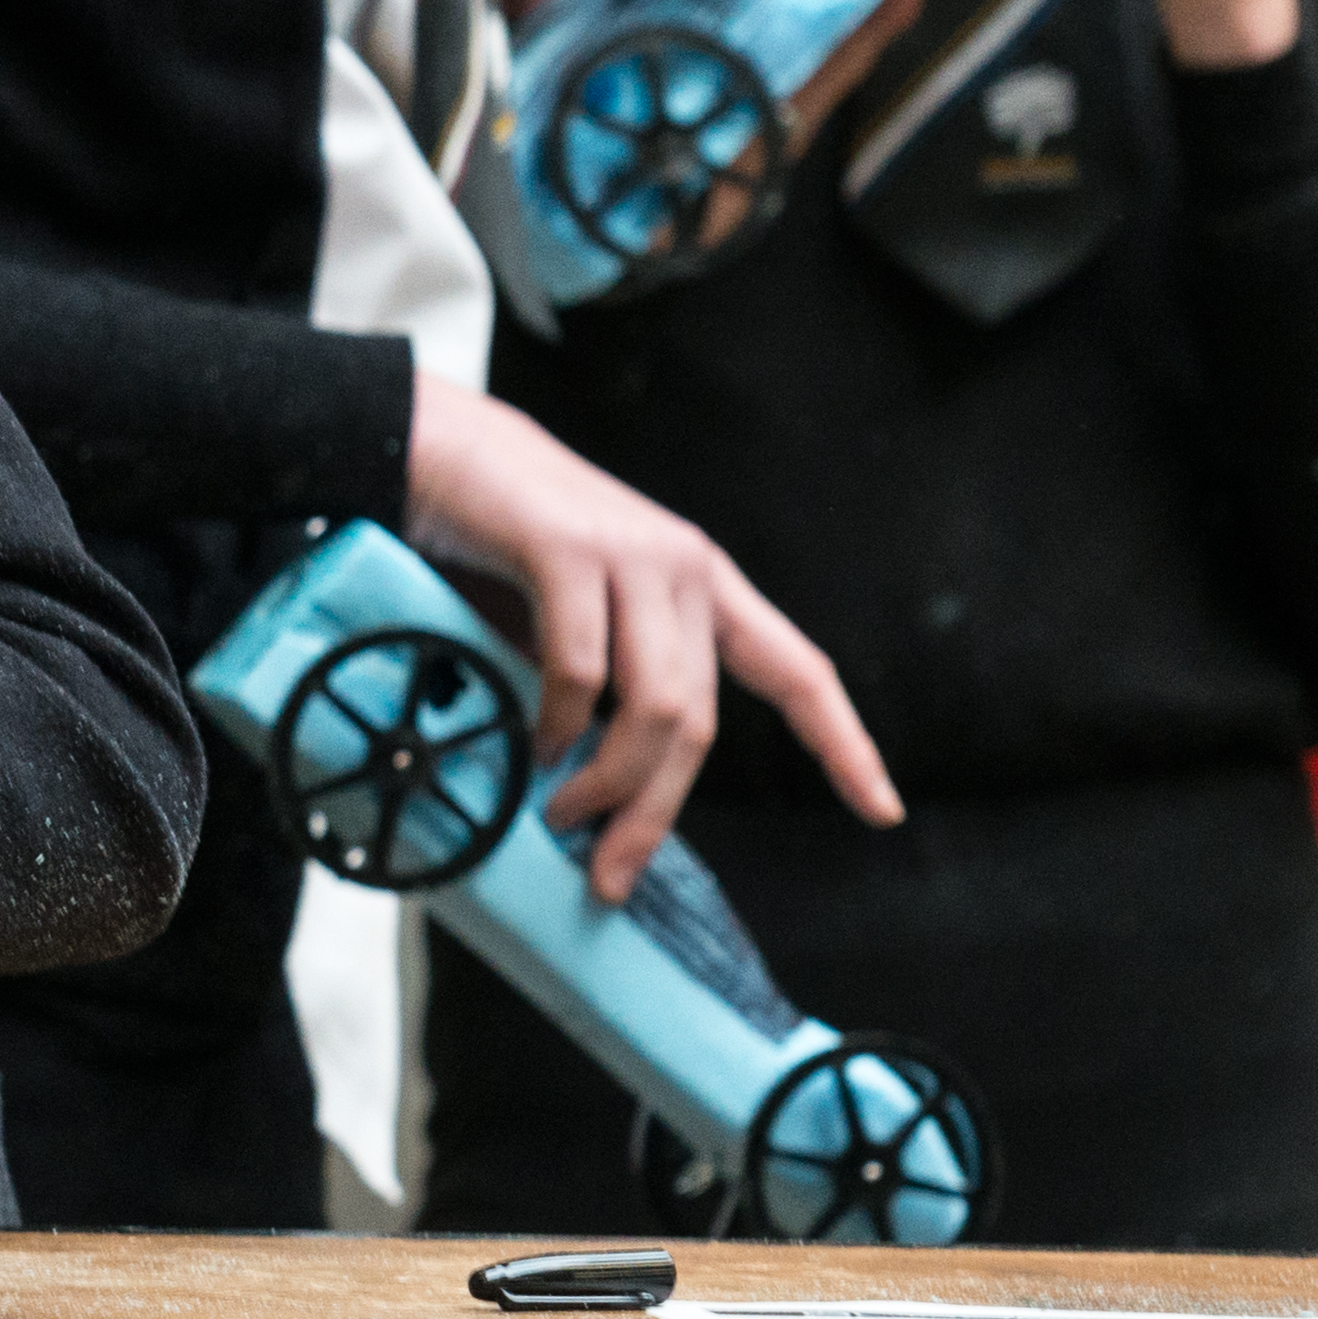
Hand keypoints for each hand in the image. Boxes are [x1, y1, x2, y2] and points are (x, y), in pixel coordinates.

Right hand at [405, 371, 902, 895]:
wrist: (437, 445)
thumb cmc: (498, 540)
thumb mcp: (573, 617)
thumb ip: (606, 679)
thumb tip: (598, 784)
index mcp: (700, 585)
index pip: (795, 670)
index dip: (843, 744)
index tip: (880, 809)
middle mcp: (683, 567)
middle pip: (700, 721)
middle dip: (655, 812)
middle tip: (609, 872)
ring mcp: (633, 553)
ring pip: (658, 706)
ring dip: (610, 781)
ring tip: (563, 815)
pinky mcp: (570, 549)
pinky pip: (583, 668)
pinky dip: (559, 725)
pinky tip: (535, 747)